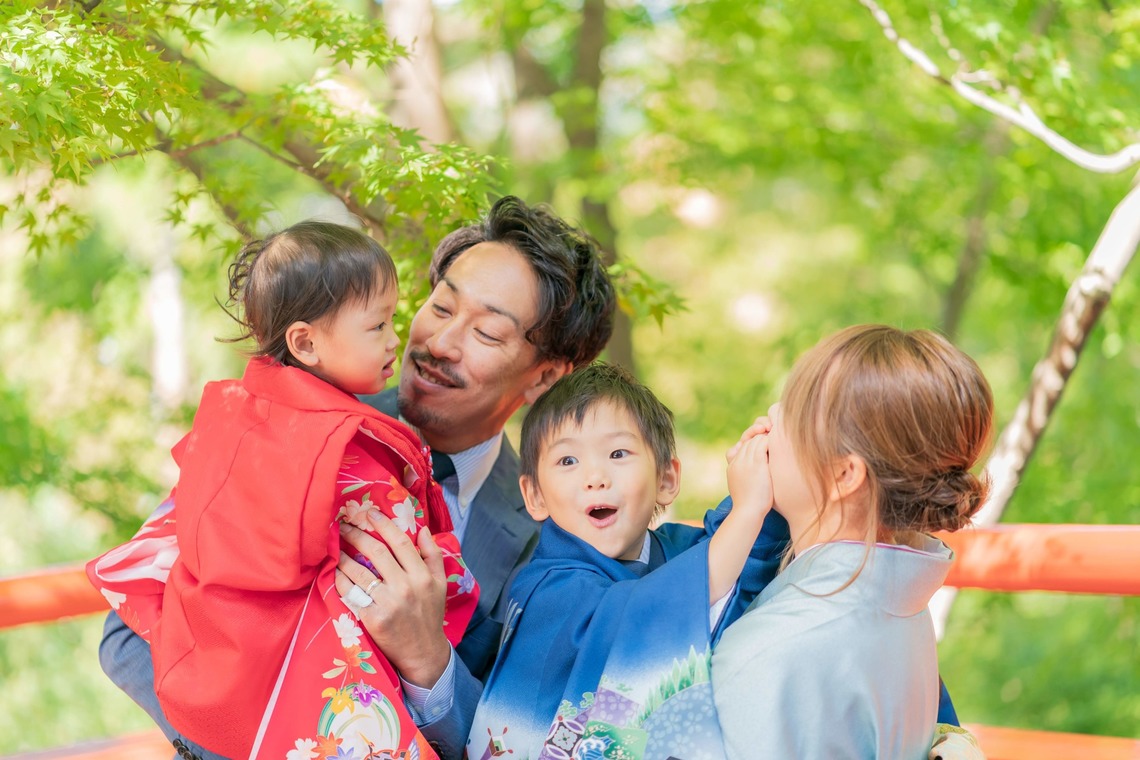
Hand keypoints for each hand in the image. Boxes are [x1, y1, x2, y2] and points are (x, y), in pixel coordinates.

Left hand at [335, 509, 450, 687]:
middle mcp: (405, 587)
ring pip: (360, 573)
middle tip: (344, 526)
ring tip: (335, 549)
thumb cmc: (429, 615)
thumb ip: (433, 555)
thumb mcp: (440, 584)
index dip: (383, 524)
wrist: (423, 653)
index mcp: (422, 576)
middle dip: (357, 536)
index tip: (369, 513)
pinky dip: (341, 581)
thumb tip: (422, 529)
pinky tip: (335, 573)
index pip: (400, 542)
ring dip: (343, 557)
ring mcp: (388, 603)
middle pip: (376, 553)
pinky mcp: (373, 619)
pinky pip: (352, 594)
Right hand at [726, 416, 773, 520]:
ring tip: (778, 438)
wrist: (748, 513)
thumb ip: (748, 477)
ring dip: (767, 435)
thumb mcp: (745, 488)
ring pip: (756, 438)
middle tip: (773, 436)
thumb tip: (758, 476)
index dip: (754, 443)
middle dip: (760, 436)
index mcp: (732, 466)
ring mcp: (746, 461)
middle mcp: (737, 460)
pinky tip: (780, 442)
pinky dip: (771, 440)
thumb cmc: (750, 507)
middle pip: (748, 439)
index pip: (742, 446)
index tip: (766, 445)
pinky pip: (763, 442)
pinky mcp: (756, 463)